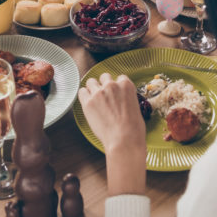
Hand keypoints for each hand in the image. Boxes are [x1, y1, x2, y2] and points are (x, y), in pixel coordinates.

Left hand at [77, 72, 146, 195]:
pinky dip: (84, 96)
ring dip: (92, 88)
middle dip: (104, 85)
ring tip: (94, 99)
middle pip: (104, 77)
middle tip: (104, 96)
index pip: (119, 78)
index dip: (116, 86)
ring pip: (91, 82)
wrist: (124, 140)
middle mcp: (111, 85)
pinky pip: (81, 92)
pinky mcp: (88, 102)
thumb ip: (126, 98)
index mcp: (126, 85)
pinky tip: (87, 103)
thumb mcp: (136, 107)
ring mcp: (98, 93)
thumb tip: (121, 101)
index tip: (115, 93)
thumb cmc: (133, 129)